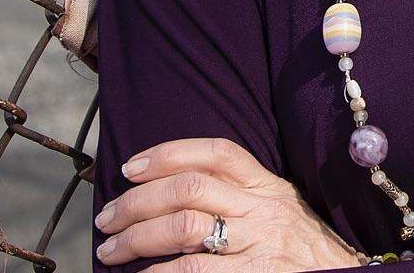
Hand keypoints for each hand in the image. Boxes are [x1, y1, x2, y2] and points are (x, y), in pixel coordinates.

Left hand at [94, 137, 362, 269]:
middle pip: (190, 188)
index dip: (169, 153)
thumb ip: (243, 198)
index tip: (131, 166)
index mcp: (269, 186)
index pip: (217, 152)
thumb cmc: (307, 255)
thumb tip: (179, 192)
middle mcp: (264, 209)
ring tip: (111, 250)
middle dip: (138, 201)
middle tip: (106, 217)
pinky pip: (195, 271)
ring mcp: (260, 245)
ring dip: (138, 237)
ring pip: (186, 226)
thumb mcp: (282, 214)